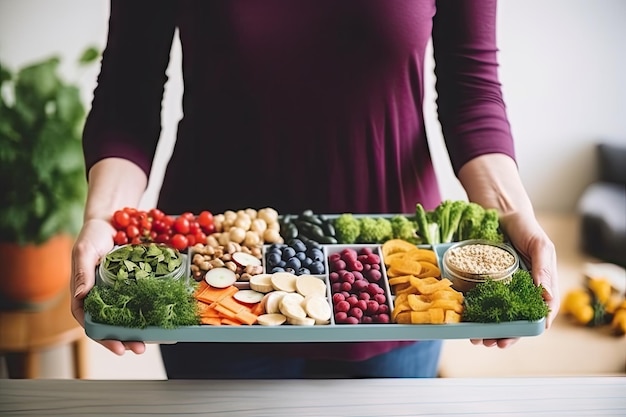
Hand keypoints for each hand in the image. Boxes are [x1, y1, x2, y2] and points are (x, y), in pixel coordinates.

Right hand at [71, 218, 145, 354]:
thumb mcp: (84, 251)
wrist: (114, 217)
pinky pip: (143, 299)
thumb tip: (79, 297)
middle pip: (111, 324)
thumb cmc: (93, 234)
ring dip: (139, 330)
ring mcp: (120, 291)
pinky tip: (162, 318)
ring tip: (152, 339)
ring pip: (128, 316)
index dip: (103, 336)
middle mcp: (102, 295)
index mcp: (85, 293)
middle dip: (124, 339)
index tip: (117, 347)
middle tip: (138, 348)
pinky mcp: (136, 283)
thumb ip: (81, 273)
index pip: (90, 321)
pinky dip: (151, 310)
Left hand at [470, 210, 559, 347]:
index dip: (525, 330)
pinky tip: (468, 320)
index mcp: (540, 286)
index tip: (510, 339)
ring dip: (488, 329)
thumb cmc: (526, 228)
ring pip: (497, 314)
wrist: (502, 210)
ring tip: (477, 339)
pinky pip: (481, 298)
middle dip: (503, 335)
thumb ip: (544, 269)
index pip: (537, 315)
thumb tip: (546, 297)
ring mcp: (503, 285)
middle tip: (489, 344)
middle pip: (515, 319)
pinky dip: (476, 311)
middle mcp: (522, 289)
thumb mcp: (540, 245)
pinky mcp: (486, 279)